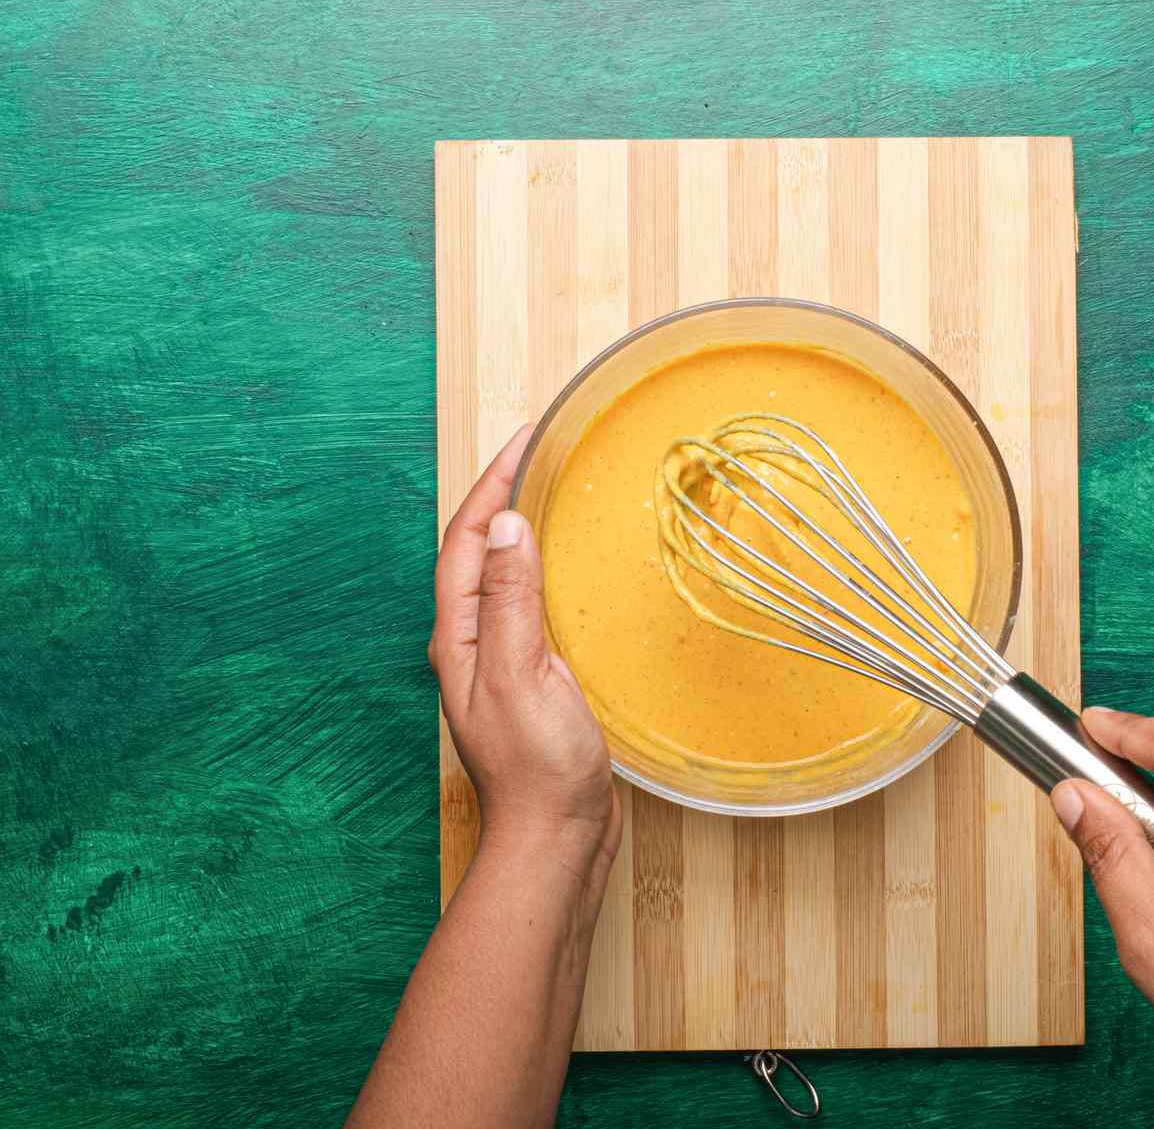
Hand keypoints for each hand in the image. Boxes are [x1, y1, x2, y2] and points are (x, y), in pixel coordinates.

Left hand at [427, 425, 620, 877]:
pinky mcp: (531, 678)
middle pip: (476, 550)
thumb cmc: (537, 766)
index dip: (492, 483)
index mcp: (458, 636)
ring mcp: (500, 661)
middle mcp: (471, 642)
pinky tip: (573, 570)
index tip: (526, 438)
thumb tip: (504, 524)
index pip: (465, 539)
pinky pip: (531, 604)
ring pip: (503, 576)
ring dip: (522, 529)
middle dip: (502, 495)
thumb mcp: (522, 674)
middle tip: (541, 452)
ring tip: (556, 492)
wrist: (555, 838)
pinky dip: (547, 569)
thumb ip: (511, 600)